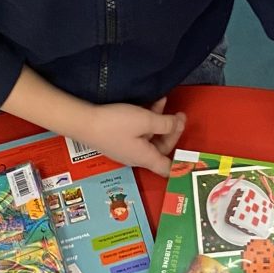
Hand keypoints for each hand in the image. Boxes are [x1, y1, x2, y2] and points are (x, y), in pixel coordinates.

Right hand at [0, 66, 184, 175]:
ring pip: (150, 137)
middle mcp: (137, 157)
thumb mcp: (145, 120)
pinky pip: (139, 132)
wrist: (82, 121)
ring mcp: (126, 148)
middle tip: (179, 114)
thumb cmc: (116, 123)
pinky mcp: (118, 139)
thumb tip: (178, 124)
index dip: (181, 165)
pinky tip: (150, 104)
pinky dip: (146, 121)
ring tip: (165, 102)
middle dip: (172, 131)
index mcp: (146, 158)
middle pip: (162, 148)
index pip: (168, 169)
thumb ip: (165, 123)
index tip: (191, 154)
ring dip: (159, 122)